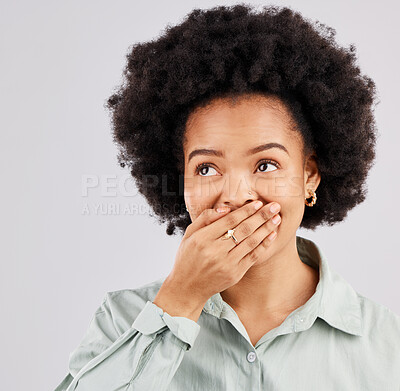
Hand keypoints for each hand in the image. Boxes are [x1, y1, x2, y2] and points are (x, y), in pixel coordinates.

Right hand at [153, 201, 280, 321]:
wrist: (187, 288)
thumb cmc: (187, 258)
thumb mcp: (189, 235)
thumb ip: (204, 218)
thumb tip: (225, 209)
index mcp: (203, 239)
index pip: (229, 221)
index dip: (246, 211)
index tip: (258, 203)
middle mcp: (215, 251)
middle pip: (243, 230)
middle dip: (261, 216)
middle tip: (275, 206)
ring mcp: (227, 264)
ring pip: (251, 242)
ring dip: (266, 229)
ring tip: (277, 218)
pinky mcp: (235, 274)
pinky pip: (253, 256)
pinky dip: (264, 245)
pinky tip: (272, 235)